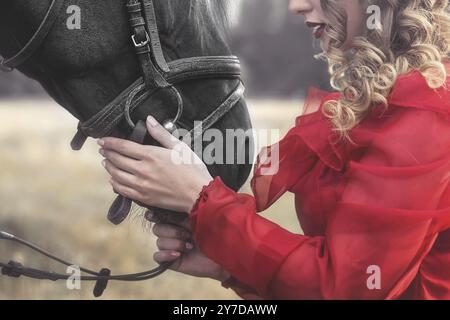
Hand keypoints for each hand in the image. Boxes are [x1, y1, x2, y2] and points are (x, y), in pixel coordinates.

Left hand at [98, 116, 212, 212]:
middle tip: (104, 149)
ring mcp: (142, 185)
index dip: (110, 142)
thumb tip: (149, 120)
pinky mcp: (144, 197)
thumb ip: (161, 133)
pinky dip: (115, 183)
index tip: (102, 140)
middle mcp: (143, 170)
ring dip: (109, 167)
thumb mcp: (179, 147)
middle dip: (107, 153)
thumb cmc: (192, 170)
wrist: (198, 194)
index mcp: (151, 155)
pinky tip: (114, 179)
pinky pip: (122, 190)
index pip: (123, 146)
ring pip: (117, 175)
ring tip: (106, 162)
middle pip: (117, 160)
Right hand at [146, 211, 230, 281]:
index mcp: (178, 221)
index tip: (154, 216)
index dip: (154, 215)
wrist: (221, 256)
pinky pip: (157, 256)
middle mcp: (172, 233)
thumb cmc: (213, 236)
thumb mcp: (198, 221)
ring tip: (190, 247)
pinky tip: (178, 255)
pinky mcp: (171, 260)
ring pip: (159, 242)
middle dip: (173, 231)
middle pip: (157, 228)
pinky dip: (166, 254)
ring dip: (175, 243)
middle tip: (189, 235)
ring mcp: (171, 247)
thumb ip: (182, 215)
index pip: (159, 216)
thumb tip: (168, 206)